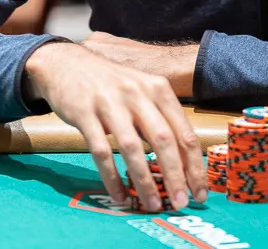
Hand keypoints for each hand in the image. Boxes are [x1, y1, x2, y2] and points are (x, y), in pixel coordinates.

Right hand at [23, 42, 206, 212]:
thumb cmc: (112, 83)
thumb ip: (160, 119)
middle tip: (181, 203)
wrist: (68, 63)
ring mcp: (111, 103)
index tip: (200, 191)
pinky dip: (112, 178)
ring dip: (144, 180)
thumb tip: (181, 161)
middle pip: (164, 140)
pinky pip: (101, 152)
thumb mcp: (143, 91)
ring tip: (152, 204)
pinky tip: (119, 196)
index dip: (195, 165)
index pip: (185, 132)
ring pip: (133, 148)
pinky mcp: (85, 113)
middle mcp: (139, 94)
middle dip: (175, 176)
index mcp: (159, 89)